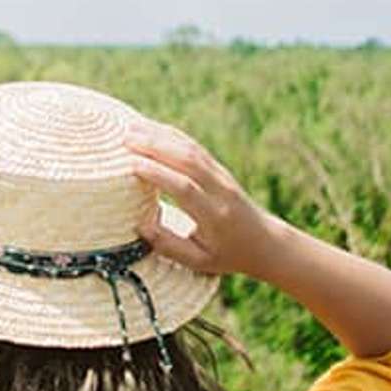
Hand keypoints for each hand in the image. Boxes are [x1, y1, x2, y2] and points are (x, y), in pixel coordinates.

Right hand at [122, 118, 279, 281]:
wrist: (265, 242)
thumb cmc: (227, 255)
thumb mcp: (199, 262)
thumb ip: (168, 245)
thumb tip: (140, 223)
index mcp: (214, 215)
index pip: (184, 188)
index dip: (157, 174)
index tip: (130, 166)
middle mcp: (219, 190)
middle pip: (186, 160)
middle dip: (154, 146)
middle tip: (124, 140)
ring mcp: (221, 175)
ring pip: (190, 149)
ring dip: (159, 135)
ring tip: (130, 129)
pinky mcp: (219, 168)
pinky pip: (194, 147)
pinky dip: (171, 135)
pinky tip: (151, 129)